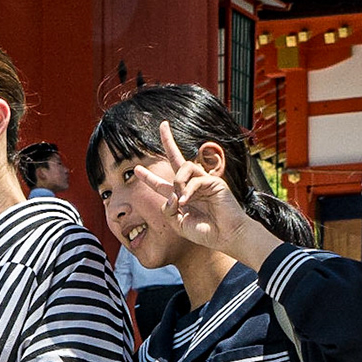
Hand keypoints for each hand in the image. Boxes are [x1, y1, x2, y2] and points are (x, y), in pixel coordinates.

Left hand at [131, 121, 250, 253]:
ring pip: (184, 166)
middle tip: (162, 125)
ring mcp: (204, 181)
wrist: (226, 236)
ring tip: (180, 201)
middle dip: (168, 141)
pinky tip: (185, 202)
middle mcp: (192, 185)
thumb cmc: (205, 232)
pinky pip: (195, 180)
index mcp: (181, 196)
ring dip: (177, 182)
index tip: (136, 169)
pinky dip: (187, 191)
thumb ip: (167, 210)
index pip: (162, 183)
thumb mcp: (177, 224)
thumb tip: (170, 195)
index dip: (148, 177)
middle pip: (177, 158)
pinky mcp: (214, 182)